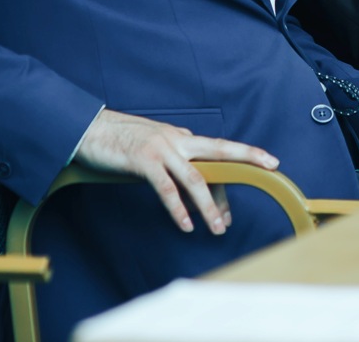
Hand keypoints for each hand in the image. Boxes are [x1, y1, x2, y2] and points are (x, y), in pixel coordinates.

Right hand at [73, 109, 278, 233]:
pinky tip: (186, 225)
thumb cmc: (120, 141)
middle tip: (271, 167)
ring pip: (195, 178)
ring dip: (209, 206)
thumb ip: (173, 161)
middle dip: (248, 156)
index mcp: (182, 138)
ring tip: (218, 229)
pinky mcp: (143, 161)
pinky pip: (166, 188)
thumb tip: (189, 182)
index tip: (231, 209)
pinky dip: (178, 208)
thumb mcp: (154, 148)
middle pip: (220, 148)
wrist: (87, 129)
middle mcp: (178, 140)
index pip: (215, 158)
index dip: (227, 181)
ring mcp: (162, 149)